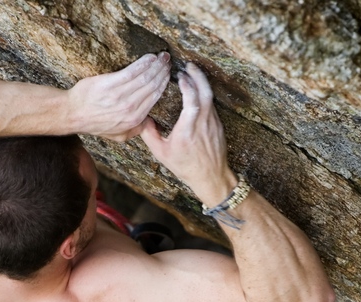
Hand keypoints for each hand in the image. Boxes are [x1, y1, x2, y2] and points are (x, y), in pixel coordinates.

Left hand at [67, 53, 170, 140]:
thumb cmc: (95, 124)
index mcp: (134, 119)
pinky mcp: (110, 84)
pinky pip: (131, 72)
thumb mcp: (118, 135)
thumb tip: (149, 122)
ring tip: (162, 56)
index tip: (168, 74)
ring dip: (156, 65)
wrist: (74, 113)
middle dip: (162, 72)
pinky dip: (143, 63)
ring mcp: (120, 95)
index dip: (163, 84)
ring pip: (145, 77)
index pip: (154, 97)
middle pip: (152, 85)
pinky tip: (149, 57)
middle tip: (168, 61)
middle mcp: (130, 107)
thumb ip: (136, 131)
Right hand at [140, 63, 236, 206]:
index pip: (191, 101)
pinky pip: (212, 104)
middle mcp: (203, 125)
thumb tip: (142, 119)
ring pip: (210, 97)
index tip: (179, 76)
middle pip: (205, 93)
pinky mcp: (218, 125)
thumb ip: (149, 135)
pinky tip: (198, 89)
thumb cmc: (185, 166)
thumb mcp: (162, 153)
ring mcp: (213, 124)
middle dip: (198, 76)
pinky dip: (205, 93)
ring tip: (192, 73)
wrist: (211, 176)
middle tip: (189, 65)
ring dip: (202, 83)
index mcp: (187, 131)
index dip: (187, 85)